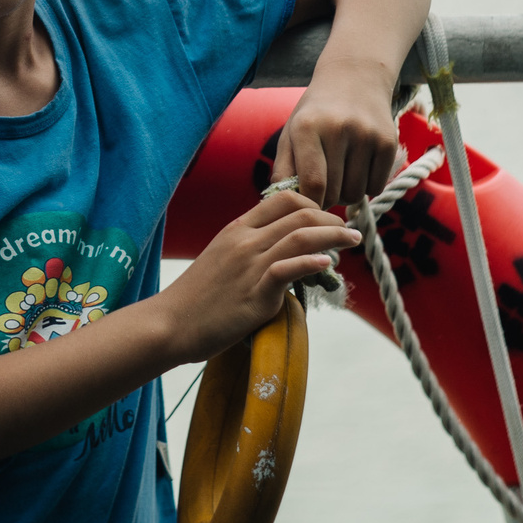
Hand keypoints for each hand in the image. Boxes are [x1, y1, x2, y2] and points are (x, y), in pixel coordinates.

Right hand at [154, 191, 358, 365]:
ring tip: (352, 241)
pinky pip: (287, 269)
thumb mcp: (221, 257)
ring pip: (301, 236)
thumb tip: (281, 249)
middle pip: (300, 214)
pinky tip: (328, 264)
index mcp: (237, 228)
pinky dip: (311, 262)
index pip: (283, 198)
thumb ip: (249, 247)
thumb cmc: (197, 296)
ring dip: (334, 236)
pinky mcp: (255, 294)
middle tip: (348, 230)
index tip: (328, 218)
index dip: (314, 204)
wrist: (170, 324)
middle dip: (333, 219)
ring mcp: (250, 266)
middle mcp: (245, 241)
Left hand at [272, 60, 399, 209]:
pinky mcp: (388, 141)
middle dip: (327, 199)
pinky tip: (358, 168)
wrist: (354, 77)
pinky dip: (366, 186)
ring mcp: (367, 135)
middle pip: (335, 193)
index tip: (307, 207)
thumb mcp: (291, 134)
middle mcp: (339, 129)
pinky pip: (376, 186)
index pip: (312, 184)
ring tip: (340, 175)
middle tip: (324, 187)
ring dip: (347, 193)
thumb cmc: (316, 114)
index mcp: (307, 127)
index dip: (310, 204)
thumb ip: (283, 169)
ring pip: (356, 193)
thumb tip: (284, 204)